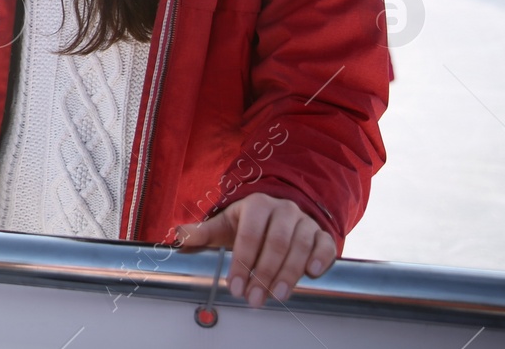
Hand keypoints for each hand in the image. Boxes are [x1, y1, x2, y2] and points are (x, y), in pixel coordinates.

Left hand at [175, 193, 336, 306]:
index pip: (249, 235)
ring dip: (289, 273)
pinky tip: (311, 274)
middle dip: (264, 274)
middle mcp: (283, 210)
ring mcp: (304, 221)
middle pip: (276, 243)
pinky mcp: (321, 234)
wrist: (277, 215)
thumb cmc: (248, 224)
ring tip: (278, 296)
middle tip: (255, 299)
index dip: (241, 262)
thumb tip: (179, 237)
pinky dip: (319, 258)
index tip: (235, 286)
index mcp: (256, 205)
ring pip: (300, 246)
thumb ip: (202, 233)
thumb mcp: (224, 225)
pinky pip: (324, 245)